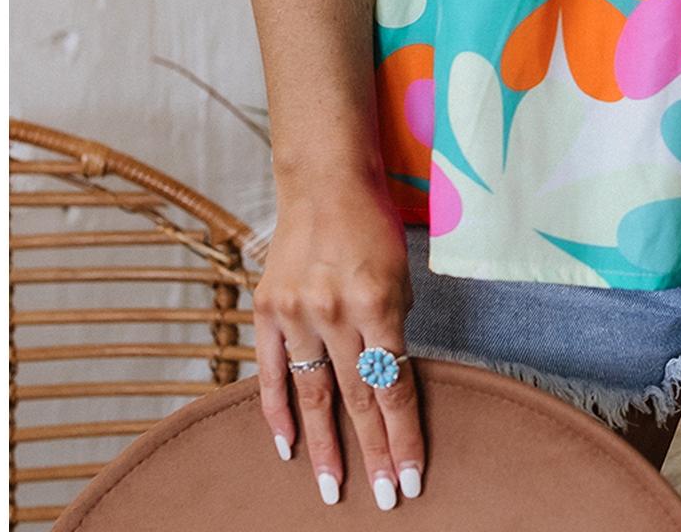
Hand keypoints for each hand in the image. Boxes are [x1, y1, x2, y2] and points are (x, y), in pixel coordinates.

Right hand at [252, 171, 425, 508]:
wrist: (324, 181)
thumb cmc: (373, 223)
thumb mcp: (401, 273)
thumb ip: (393, 328)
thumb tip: (389, 380)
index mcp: (378, 303)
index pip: (394, 386)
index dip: (405, 436)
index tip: (413, 477)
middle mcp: (335, 313)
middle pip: (358, 400)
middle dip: (374, 454)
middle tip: (385, 499)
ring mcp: (296, 313)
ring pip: (314, 396)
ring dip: (326, 448)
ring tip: (333, 490)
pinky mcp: (267, 310)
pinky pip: (271, 373)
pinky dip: (277, 413)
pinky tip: (288, 448)